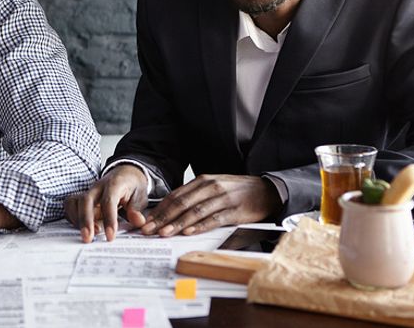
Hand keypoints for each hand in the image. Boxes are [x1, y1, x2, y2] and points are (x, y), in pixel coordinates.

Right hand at [65, 165, 149, 242]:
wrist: (125, 174)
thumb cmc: (132, 186)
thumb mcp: (140, 196)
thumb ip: (137, 209)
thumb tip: (138, 221)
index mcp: (114, 184)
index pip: (109, 201)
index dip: (109, 219)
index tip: (110, 236)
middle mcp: (98, 187)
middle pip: (86, 200)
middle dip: (85, 220)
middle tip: (88, 239)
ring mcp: (89, 191)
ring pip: (75, 202)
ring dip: (78, 220)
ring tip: (87, 236)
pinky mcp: (83, 197)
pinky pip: (71, 205)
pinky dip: (72, 217)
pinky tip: (80, 228)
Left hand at [140, 174, 281, 236]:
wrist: (266, 190)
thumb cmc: (236, 191)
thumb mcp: (213, 187)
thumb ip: (194, 196)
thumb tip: (171, 211)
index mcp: (202, 181)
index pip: (175, 196)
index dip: (159, 210)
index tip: (146, 221)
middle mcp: (210, 187)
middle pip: (181, 203)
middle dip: (162, 218)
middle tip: (148, 230)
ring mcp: (222, 198)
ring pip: (194, 212)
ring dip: (177, 224)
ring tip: (164, 233)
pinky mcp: (234, 210)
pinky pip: (214, 219)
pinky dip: (199, 226)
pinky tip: (189, 232)